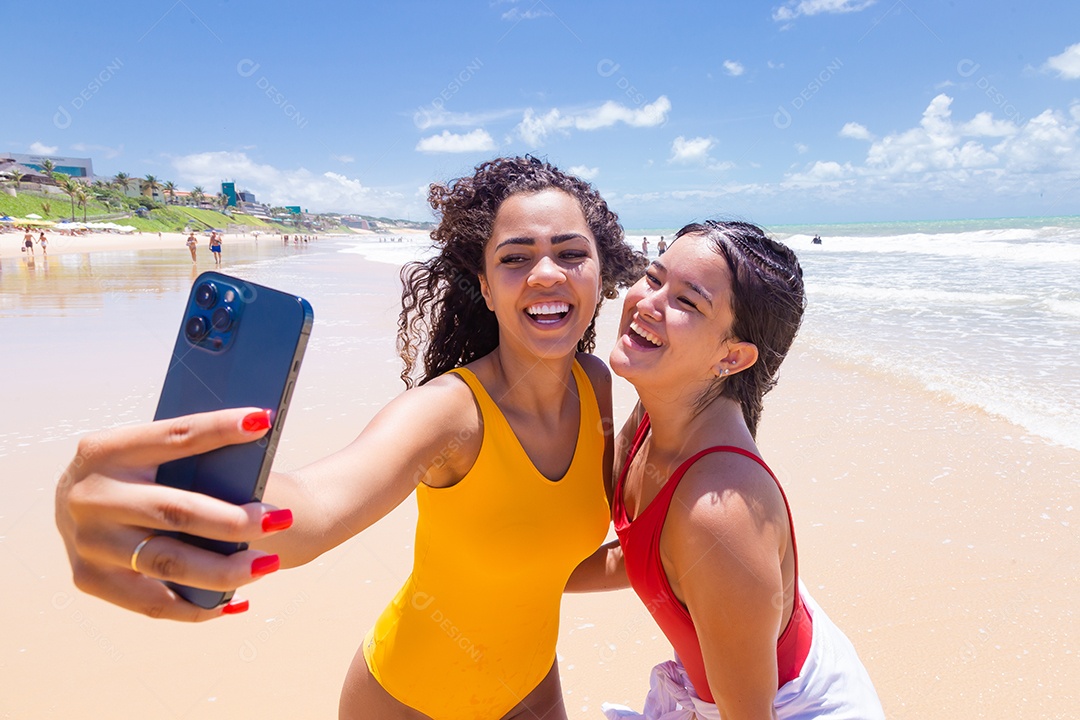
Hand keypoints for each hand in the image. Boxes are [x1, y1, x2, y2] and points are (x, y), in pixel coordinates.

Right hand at [55, 407, 292, 621]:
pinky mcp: (90, 580)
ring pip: (167, 563)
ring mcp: (86, 542)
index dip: (219, 428)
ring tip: (267, 564)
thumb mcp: (150, 455)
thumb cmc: (138, 475)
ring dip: (224, 570)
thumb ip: (192, 459)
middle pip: (174, 510)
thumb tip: (254, 451)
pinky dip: (200, 606)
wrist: (82, 505)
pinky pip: (154, 602)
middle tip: (280, 520)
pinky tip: (238, 601)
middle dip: (233, 520)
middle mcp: (89, 495)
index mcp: (105, 449)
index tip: (261, 422)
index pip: (173, 436)